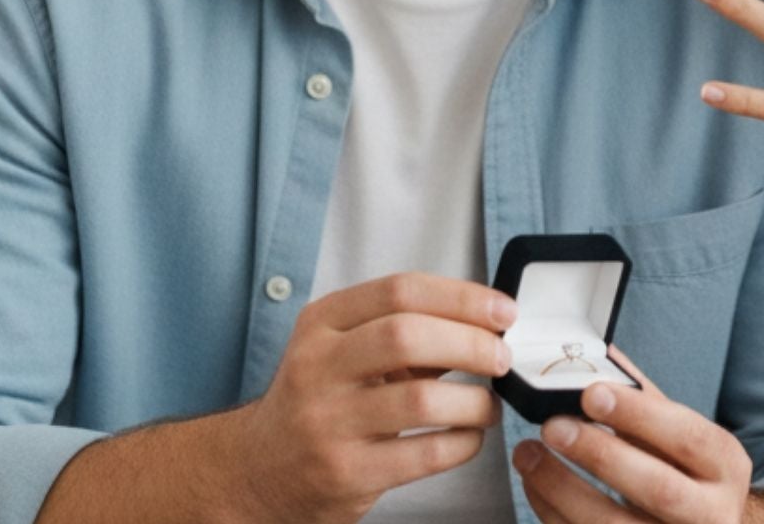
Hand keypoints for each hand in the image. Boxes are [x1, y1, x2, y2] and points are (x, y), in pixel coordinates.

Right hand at [223, 272, 516, 522]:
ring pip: (420, 400)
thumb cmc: (322, 401)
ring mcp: (327, 423)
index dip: (461, 297)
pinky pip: (424, 454)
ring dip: (473, 401)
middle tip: (502, 358)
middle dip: (472, 343)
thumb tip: (487, 322)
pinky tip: (469, 437)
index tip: (503, 311)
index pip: (399, 291)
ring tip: (488, 406)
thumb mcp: (345, 351)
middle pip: (407, 337)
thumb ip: (407, 332)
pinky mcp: (345, 473)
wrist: (260, 469)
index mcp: (321, 323)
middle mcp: (317, 367)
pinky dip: (462, 443)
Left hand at [513, 348, 754, 522]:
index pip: (688, 438)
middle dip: (601, 456)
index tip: (591, 393)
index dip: (639, 415)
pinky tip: (535, 484)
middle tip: (553, 426)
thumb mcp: (681, 436)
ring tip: (527, 454)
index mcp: (726, 468)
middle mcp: (713, 513)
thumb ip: (645, 399)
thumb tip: (600, 354)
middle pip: (658, 490)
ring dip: (563, 489)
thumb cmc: (688, 475)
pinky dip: (553, 513)